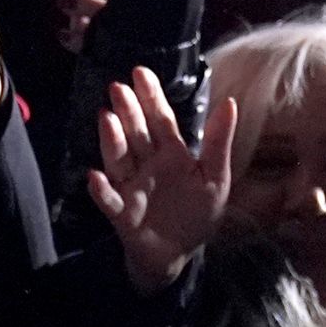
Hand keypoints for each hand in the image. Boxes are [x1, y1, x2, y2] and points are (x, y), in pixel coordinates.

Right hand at [84, 71, 239, 292]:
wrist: (177, 254)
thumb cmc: (196, 214)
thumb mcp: (215, 178)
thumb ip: (219, 143)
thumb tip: (230, 102)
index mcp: (172, 154)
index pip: (160, 120)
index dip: (151, 97)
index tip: (140, 72)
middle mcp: (148, 165)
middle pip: (136, 134)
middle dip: (128, 111)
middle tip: (118, 87)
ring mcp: (132, 187)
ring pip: (119, 159)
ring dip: (112, 140)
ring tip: (105, 117)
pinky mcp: (122, 213)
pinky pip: (110, 201)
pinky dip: (101, 190)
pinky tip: (95, 176)